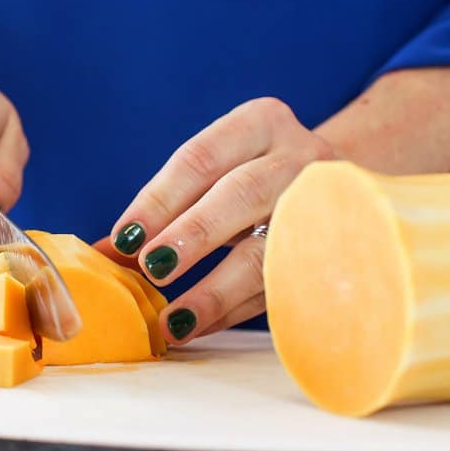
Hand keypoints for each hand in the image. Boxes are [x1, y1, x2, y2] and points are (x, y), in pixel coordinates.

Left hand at [108, 98, 335, 344]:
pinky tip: (201, 327)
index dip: (159, 200)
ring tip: (173, 320)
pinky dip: (237, 311)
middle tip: (150, 267)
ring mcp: (328, 204)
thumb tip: (101, 253)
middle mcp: (301, 155)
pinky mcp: (342, 251)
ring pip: (270, 248)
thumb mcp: (219, 175)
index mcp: (261, 123)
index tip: (125, 239)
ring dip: (216, 289)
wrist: (348, 187)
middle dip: (192, 234)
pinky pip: (284, 286)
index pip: (201, 159)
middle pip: (241, 193)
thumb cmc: (258, 179)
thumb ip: (166, 207)